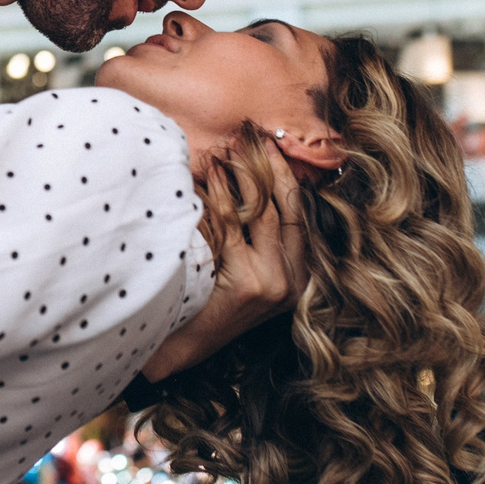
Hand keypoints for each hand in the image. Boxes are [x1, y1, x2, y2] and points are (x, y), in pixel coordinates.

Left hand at [136, 158, 304, 383]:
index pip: (298, 214)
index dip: (287, 177)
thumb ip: (258, 238)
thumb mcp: (247, 272)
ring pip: (259, 214)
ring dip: (241, 178)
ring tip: (224, 152)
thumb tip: (253, 182)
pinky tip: (207, 179)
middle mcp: (293, 280)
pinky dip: (219, 198)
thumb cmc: (209, 302)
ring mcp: (273, 283)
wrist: (185, 345)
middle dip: (268, 168)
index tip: (273, 146)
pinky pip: (233, 228)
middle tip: (249, 138)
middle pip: (285, 208)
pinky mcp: (249, 284)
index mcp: (299, 275)